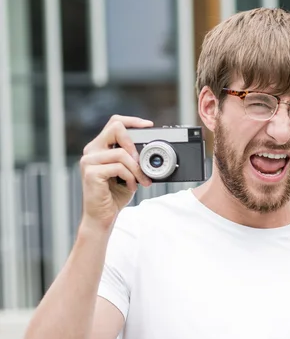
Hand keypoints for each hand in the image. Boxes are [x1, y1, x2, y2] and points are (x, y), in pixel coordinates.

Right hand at [79, 115, 153, 231]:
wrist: (102, 216)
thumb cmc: (114, 195)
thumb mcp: (128, 174)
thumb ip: (133, 160)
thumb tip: (150, 152)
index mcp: (100, 148)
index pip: (115, 123)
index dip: (133, 121)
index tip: (149, 126)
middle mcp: (92, 151)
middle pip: (116, 128)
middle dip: (134, 144)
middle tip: (142, 162)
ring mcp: (89, 161)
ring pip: (121, 153)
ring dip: (137, 169)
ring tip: (141, 181)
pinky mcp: (91, 172)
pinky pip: (119, 167)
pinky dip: (130, 177)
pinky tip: (131, 187)